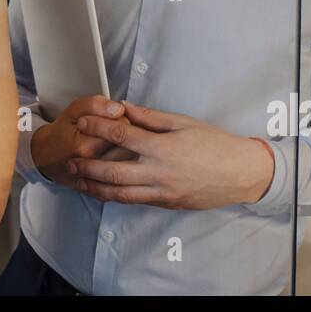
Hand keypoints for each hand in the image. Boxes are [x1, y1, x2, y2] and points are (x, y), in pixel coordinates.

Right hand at [30, 96, 129, 187]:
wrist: (45, 157)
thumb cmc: (61, 133)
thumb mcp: (73, 110)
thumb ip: (95, 105)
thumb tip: (118, 108)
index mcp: (87, 145)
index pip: (124, 129)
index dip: (125, 118)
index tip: (119, 116)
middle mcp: (94, 166)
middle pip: (130, 147)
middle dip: (130, 135)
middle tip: (120, 129)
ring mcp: (98, 180)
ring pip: (129, 163)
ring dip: (129, 151)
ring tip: (117, 143)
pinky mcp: (101, 189)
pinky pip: (123, 178)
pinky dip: (125, 166)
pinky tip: (116, 157)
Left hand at [67, 102, 274, 209]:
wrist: (240, 174)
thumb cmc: (215, 144)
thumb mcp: (183, 123)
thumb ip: (151, 117)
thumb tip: (125, 108)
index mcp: (162, 147)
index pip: (121, 135)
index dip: (98, 127)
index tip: (83, 121)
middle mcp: (158, 172)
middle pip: (112, 171)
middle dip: (87, 165)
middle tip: (70, 159)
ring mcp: (161, 191)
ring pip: (119, 193)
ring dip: (94, 186)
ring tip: (78, 179)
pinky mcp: (165, 203)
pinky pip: (134, 201)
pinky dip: (114, 196)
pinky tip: (102, 192)